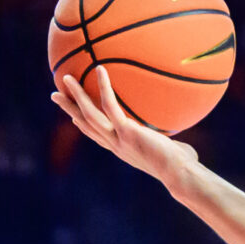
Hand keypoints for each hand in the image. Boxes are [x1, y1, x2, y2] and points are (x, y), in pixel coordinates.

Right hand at [53, 67, 199, 185]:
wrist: (179, 174)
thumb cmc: (182, 167)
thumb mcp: (173, 154)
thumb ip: (173, 148)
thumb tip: (188, 148)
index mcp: (123, 150)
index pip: (99, 138)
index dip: (85, 128)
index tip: (74, 119)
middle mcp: (116, 146)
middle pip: (86, 125)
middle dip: (70, 110)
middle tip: (56, 95)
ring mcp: (118, 139)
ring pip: (89, 114)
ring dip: (76, 96)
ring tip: (66, 78)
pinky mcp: (126, 131)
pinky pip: (110, 105)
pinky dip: (104, 87)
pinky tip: (100, 69)